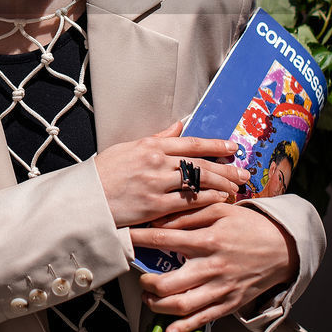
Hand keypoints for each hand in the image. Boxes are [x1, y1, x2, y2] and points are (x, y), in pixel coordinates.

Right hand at [94, 122, 248, 230]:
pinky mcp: (155, 206)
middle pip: (200, 163)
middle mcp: (156, 162)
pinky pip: (188, 202)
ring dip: (221, 184)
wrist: (87, 198)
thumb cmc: (104, 173)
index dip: (215, 145)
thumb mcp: (128, 148)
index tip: (233, 147)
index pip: (191, 142)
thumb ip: (157, 138)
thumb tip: (179, 126)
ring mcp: (157, 184)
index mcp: (150, 146)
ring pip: (198, 181)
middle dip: (226, 168)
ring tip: (236, 188)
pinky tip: (220, 201)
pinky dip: (207, 200)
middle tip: (244, 173)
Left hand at [130, 200, 298, 331]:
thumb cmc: (248, 225)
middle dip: (146, 282)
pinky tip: (167, 331)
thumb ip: (189, 215)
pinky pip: (202, 320)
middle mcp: (212, 267)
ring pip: (181, 307)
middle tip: (138, 275)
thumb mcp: (221, 209)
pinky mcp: (229, 305)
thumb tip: (159, 221)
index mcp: (208, 240)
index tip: (122, 237)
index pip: (164, 240)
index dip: (138, 240)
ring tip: (149, 296)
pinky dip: (182, 329)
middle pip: (167, 284)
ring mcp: (220, 289)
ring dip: (157, 305)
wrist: (283, 248)